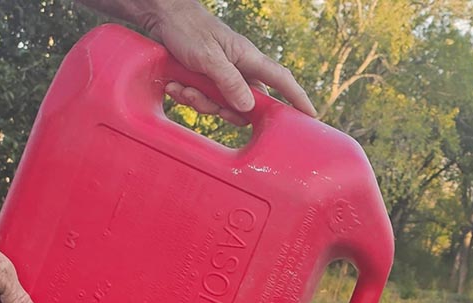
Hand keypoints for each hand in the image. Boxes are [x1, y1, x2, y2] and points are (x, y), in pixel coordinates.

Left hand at [143, 0, 315, 122]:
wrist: (161, 15)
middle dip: (223, 109)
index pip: (281, 81)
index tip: (311, 117)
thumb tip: (249, 108)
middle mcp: (239, 70)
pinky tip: (176, 84)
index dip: (298, 99)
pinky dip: (189, 96)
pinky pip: (205, 101)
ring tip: (183, 86)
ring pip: (222, 106)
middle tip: (206, 102)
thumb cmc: (187, 28)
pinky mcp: (208, 80)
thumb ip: (229, 82)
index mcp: (248, 59)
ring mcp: (224, 76)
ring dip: (200, 102)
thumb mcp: (208, 56)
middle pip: (247, 106)